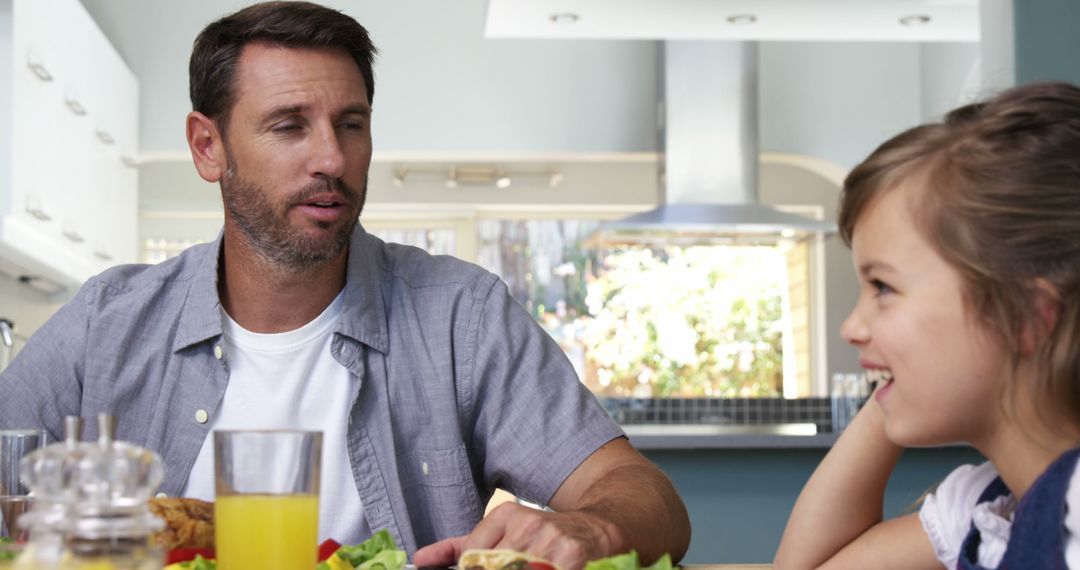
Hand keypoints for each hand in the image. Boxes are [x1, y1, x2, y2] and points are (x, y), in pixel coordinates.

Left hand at [413, 502, 619, 569]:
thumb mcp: (505, 532)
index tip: (486, 569)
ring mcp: (550, 543)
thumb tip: (421, 558)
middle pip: (490, 568)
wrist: (603, 528)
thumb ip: (463, 547)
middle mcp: (527, 525)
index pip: (471, 557)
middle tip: (517, 567)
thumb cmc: (548, 537)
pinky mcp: (571, 559)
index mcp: (506, 514)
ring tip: (534, 567)